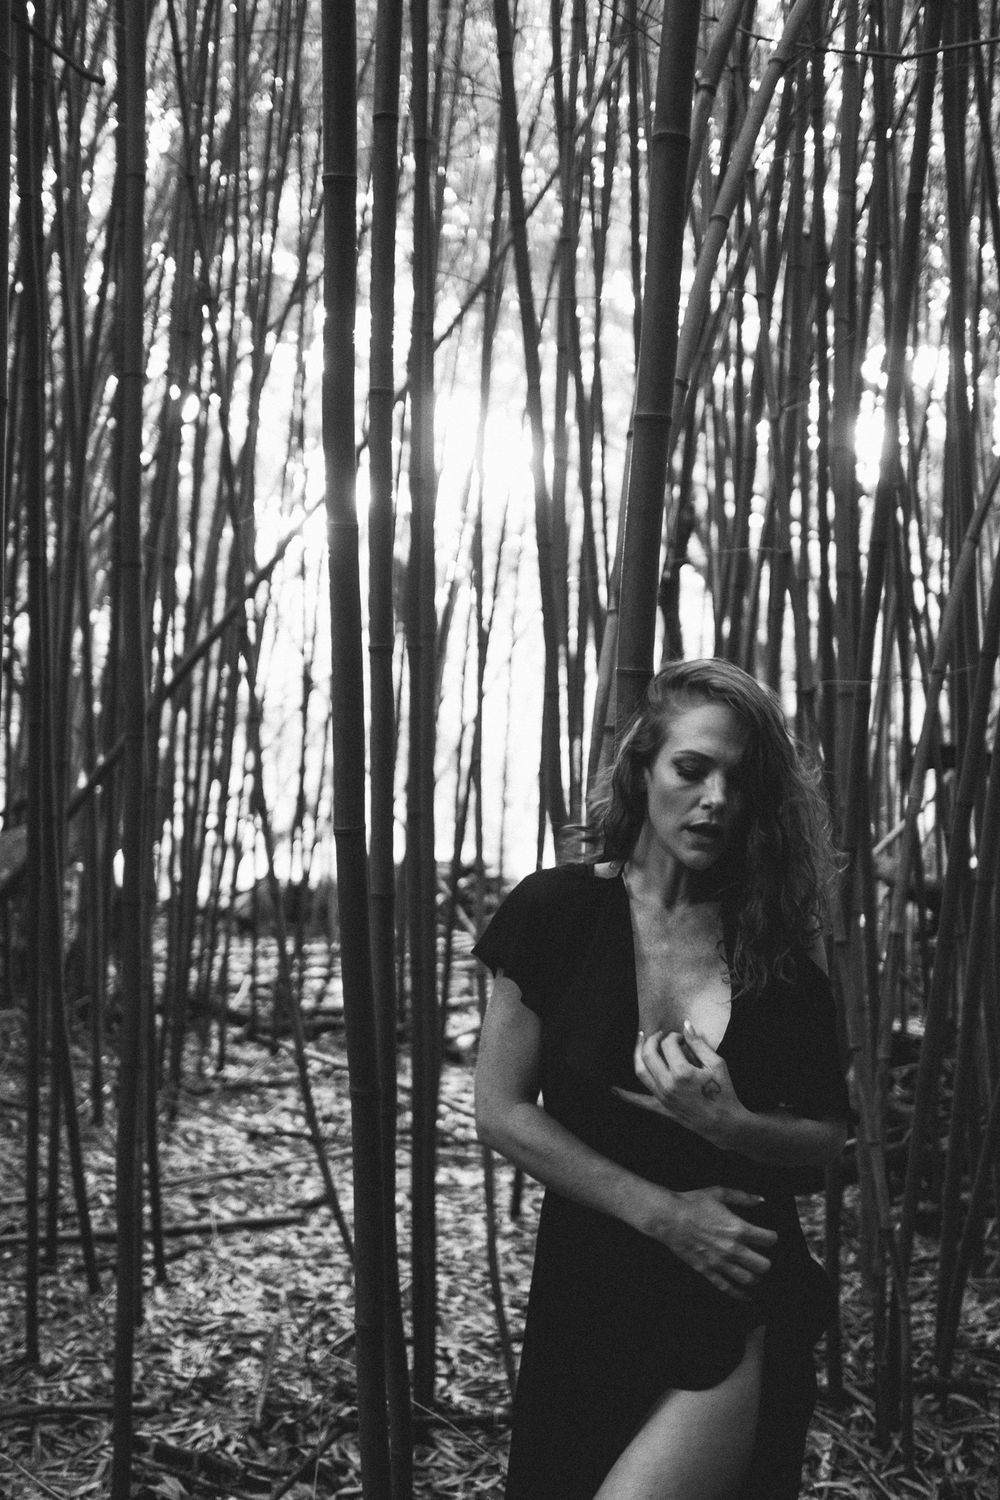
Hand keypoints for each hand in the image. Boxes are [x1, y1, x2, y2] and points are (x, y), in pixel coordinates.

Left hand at [612, 1020, 742, 1145]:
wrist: (723, 1123)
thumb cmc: (724, 1092)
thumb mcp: (717, 1064)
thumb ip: (699, 1044)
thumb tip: (686, 1025)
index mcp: (682, 1073)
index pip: (669, 1045)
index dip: (674, 1036)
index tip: (682, 1037)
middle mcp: (668, 1084)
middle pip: (649, 1053)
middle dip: (654, 1039)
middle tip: (661, 1035)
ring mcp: (662, 1097)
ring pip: (640, 1071)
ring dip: (638, 1053)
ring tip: (641, 1040)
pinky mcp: (661, 1107)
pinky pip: (640, 1101)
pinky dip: (626, 1095)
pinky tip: (613, 1090)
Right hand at [641, 1184, 776, 1299]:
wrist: (669, 1217)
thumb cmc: (693, 1203)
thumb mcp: (719, 1193)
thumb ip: (742, 1197)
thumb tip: (760, 1200)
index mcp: (738, 1228)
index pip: (768, 1240)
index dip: (771, 1237)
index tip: (769, 1237)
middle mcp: (732, 1249)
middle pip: (763, 1265)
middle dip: (766, 1262)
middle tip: (763, 1257)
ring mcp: (720, 1262)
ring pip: (749, 1279)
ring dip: (756, 1278)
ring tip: (756, 1275)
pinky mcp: (707, 1270)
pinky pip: (727, 1288)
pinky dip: (739, 1295)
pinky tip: (747, 1297)